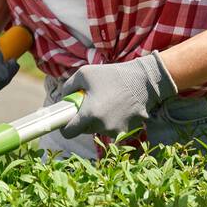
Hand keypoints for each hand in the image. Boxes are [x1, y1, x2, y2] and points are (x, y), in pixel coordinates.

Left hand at [58, 51, 178, 139]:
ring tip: (108, 103)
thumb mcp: (84, 74)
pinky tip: (120, 108)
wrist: (143, 80)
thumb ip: (68, 87)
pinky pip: (113, 130)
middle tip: (92, 103)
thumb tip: (63, 99)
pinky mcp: (128, 132)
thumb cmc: (111, 75)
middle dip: (85, 119)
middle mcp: (102, 126)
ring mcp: (116, 131)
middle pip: (85, 130)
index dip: (65, 127)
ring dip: (100, 120)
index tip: (67, 121)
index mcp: (90, 114)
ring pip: (99, 130)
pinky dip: (113, 121)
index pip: (69, 132)